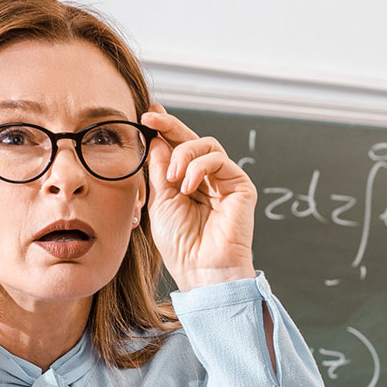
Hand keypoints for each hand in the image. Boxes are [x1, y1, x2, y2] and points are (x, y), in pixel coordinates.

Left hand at [140, 104, 257, 291]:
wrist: (201, 269)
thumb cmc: (179, 245)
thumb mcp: (160, 202)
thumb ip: (159, 170)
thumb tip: (156, 139)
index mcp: (185, 185)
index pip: (175, 150)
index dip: (162, 131)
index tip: (146, 117)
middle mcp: (206, 180)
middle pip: (192, 140)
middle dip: (170, 126)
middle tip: (152, 118)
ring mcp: (224, 182)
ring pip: (206, 145)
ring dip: (184, 154)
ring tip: (171, 177)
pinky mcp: (240, 185)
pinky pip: (219, 159)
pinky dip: (199, 167)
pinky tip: (187, 186)